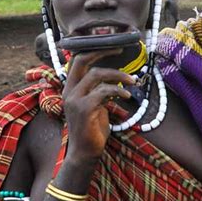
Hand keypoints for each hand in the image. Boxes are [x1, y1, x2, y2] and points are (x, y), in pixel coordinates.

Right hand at [62, 49, 133, 163]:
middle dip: (102, 51)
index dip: (94, 50)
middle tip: (120, 50)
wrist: (85, 153)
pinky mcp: (84, 109)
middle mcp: (69, 91)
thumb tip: (115, 79)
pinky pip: (103, 91)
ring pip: (96, 74)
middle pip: (82, 60)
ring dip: (118, 75)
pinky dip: (118, 91)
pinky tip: (127, 96)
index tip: (112, 47)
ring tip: (133, 81)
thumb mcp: (96, 105)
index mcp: (70, 88)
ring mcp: (74, 99)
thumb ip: (99, 91)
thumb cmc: (92, 129)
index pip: (77, 61)